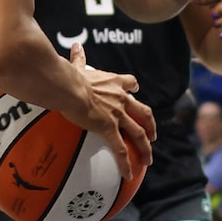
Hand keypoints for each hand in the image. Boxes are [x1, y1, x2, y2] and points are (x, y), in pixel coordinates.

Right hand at [70, 42, 154, 179]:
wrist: (69, 87)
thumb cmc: (70, 76)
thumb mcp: (78, 66)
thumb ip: (79, 57)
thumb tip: (75, 46)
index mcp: (113, 82)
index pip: (130, 83)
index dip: (134, 89)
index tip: (135, 91)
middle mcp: (121, 99)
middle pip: (143, 111)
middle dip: (150, 123)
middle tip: (153, 134)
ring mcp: (117, 114)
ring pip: (138, 132)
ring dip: (145, 147)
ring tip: (148, 159)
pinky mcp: (109, 128)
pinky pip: (120, 149)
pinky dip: (126, 163)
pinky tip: (129, 175)